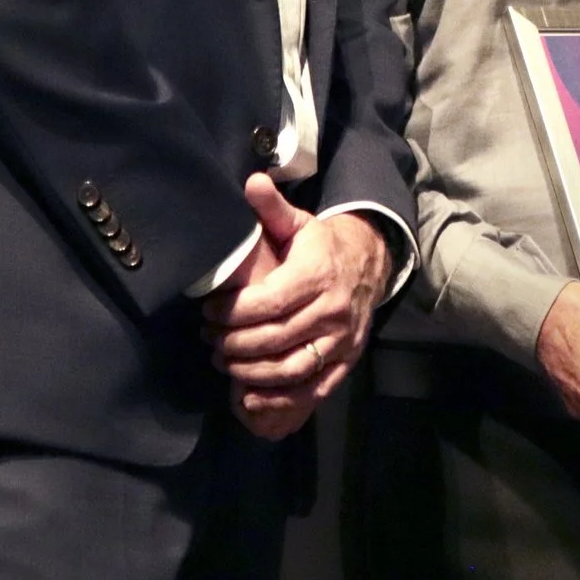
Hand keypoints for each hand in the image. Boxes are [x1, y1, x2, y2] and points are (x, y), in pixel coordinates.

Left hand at [203, 175, 390, 438]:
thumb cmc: (322, 245)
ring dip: (250, 371)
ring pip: (291, 367)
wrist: (370, 264)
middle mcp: (332, 310)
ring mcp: (342, 340)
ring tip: (223, 361)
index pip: (268, 303)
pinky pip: (312, 388)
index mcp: (317, 274)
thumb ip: (272, 207)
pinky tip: (250, 393)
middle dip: (233, 343)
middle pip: (274, 338)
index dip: (232, 313)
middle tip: (209, 338)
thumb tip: (251, 182)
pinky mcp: (346, 361)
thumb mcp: (299, 222)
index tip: (209, 312)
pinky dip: (279, 398)